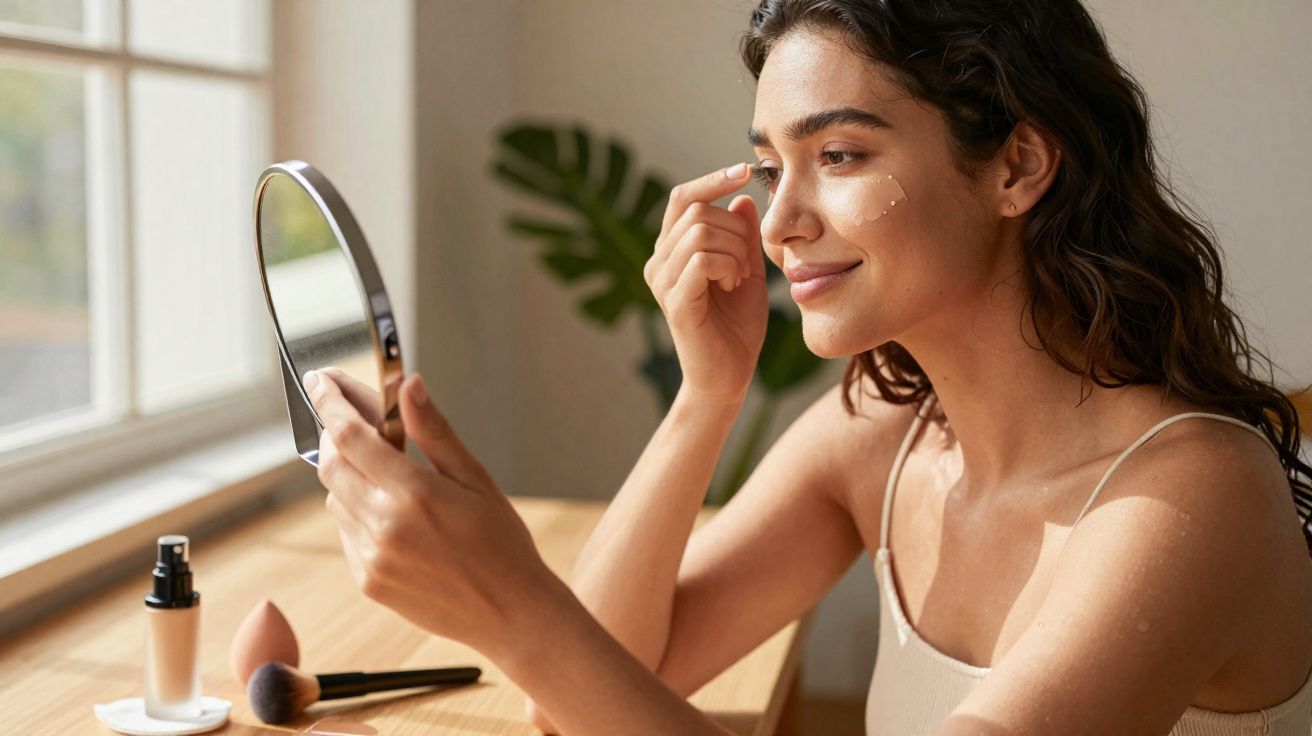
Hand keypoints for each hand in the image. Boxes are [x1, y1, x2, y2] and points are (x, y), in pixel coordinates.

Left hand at [303, 369, 559, 656]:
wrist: (509, 612)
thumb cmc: (502, 542)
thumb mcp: (476, 478)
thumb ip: (434, 431)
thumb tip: (409, 386)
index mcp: (414, 493)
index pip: (351, 436)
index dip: (330, 403)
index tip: (321, 382)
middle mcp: (384, 526)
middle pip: (331, 464)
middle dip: (335, 436)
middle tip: (354, 422)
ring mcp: (371, 557)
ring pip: (334, 499)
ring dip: (348, 476)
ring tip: (386, 474)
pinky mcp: (367, 581)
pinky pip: (346, 533)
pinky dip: (358, 513)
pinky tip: (392, 515)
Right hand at [644, 163, 767, 404]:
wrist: (729, 376)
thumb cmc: (736, 327)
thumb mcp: (748, 271)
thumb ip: (743, 235)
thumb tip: (742, 196)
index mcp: (672, 251)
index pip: (683, 197)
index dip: (712, 180)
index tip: (745, 171)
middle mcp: (658, 262)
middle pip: (696, 210)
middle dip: (735, 228)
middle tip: (746, 263)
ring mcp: (662, 282)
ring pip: (699, 231)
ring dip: (733, 249)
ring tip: (738, 277)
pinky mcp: (674, 302)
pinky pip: (701, 260)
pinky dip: (727, 266)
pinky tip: (732, 287)